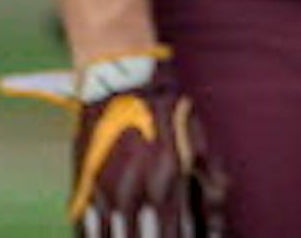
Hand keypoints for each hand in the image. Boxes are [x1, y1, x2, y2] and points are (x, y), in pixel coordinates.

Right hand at [0, 49, 228, 236]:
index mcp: (164, 188)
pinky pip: (85, 226)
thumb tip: (216, 226)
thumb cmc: (166, 109)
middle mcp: (132, 195)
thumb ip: (211, 187)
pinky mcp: (83, 182)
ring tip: (128, 237)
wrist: (122, 78)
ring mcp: (104, 191)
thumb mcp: (199, 143)